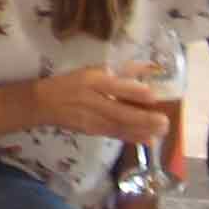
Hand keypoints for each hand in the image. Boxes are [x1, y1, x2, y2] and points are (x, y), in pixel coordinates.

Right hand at [28, 66, 175, 142]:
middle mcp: (91, 99)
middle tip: (164, 122)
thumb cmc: (71, 82)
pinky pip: (114, 134)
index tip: (153, 95)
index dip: (132, 91)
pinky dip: (131, 137)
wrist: (43, 103)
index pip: (113, 86)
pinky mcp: (91, 130)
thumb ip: (119, 71)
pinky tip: (147, 139)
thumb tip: (145, 69)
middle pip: (119, 111)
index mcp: (91, 80)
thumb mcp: (92, 70)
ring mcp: (91, 118)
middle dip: (143, 118)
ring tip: (161, 132)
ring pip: (119, 126)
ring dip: (141, 130)